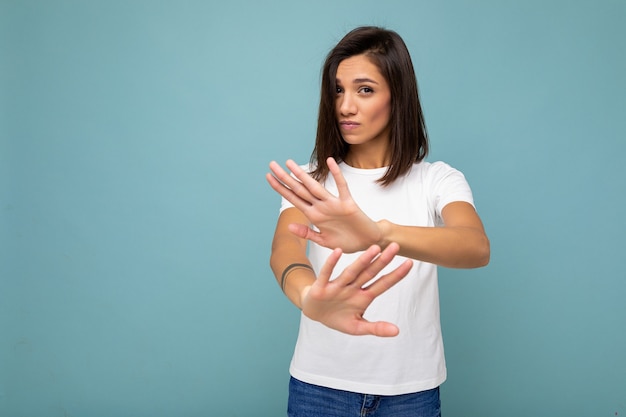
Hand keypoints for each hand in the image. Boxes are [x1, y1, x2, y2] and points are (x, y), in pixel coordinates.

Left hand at [266, 157, 381, 252]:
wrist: (368, 242)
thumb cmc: (347, 241)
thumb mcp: (324, 240)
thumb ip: (307, 233)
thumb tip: (289, 226)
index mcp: (314, 215)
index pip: (293, 198)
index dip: (280, 188)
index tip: (268, 177)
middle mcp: (321, 207)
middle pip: (300, 189)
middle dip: (285, 178)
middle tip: (271, 164)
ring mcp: (333, 204)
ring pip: (315, 187)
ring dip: (302, 175)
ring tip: (289, 163)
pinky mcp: (348, 204)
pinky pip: (342, 187)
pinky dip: (336, 175)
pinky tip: (329, 162)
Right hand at [301, 242, 412, 336]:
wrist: (314, 313)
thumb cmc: (337, 317)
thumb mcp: (357, 327)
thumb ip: (376, 328)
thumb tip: (397, 331)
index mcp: (363, 297)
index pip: (383, 284)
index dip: (396, 275)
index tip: (410, 263)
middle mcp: (352, 287)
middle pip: (370, 273)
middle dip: (382, 261)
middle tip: (396, 246)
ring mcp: (338, 286)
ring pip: (352, 272)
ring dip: (363, 260)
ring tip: (374, 249)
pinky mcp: (321, 286)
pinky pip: (327, 273)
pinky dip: (331, 263)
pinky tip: (338, 252)